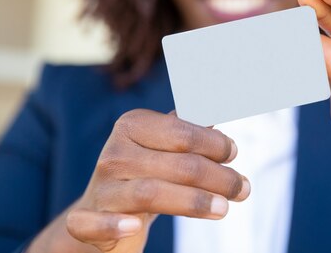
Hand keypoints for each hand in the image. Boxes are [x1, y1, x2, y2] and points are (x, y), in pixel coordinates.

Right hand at [65, 110, 249, 252]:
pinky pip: (93, 223)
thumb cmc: (147, 173)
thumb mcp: (167, 147)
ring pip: (150, 193)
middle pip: (178, 165)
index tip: (233, 154)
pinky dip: (112, 225)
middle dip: (219, 178)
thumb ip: (191, 128)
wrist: (104, 210)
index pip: (182, 133)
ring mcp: (101, 186)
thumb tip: (221, 103)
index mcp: (133, 125)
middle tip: (243, 189)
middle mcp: (115, 152)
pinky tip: (134, 227)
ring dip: (194, 202)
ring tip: (224, 209)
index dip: (214, 144)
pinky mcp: (87, 219)